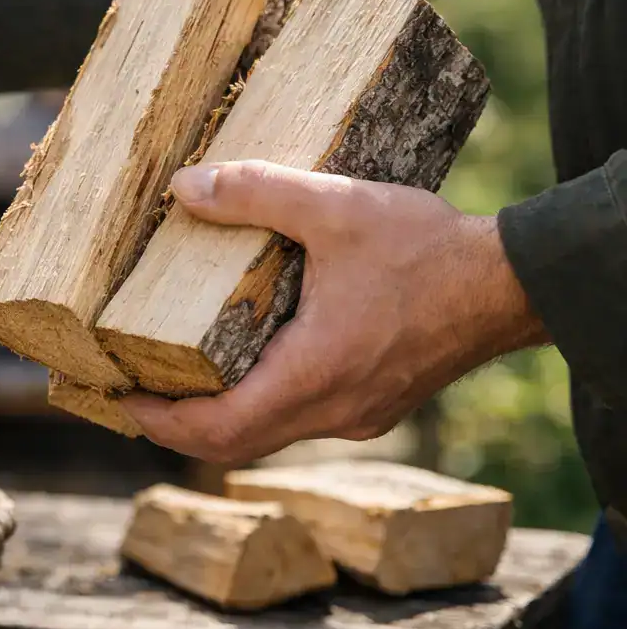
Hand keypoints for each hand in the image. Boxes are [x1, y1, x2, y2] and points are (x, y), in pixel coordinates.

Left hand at [121, 160, 548, 463]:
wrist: (512, 283)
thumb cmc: (429, 250)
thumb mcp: (336, 207)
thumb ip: (257, 192)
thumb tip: (184, 187)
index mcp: (315, 376)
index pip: (218, 430)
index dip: (158, 420)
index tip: (115, 394)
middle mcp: (334, 411)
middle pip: (234, 442)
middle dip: (174, 421)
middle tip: (126, 386)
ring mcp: (358, 413)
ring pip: (267, 431)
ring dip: (216, 412)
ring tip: (169, 372)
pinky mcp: (374, 402)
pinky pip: (298, 416)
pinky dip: (255, 400)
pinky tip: (238, 358)